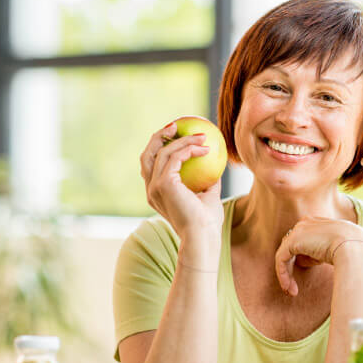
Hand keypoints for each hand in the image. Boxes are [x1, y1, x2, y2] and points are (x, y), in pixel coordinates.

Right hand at [140, 121, 223, 241]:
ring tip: (201, 136)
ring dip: (183, 140)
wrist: (203, 237)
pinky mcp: (163, 184)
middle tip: (177, 126)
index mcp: (156, 193)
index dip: (160, 147)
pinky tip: (206, 148)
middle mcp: (151, 189)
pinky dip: (190, 149)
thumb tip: (215, 163)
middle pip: (147, 155)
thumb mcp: (208, 196)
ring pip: (162, 152)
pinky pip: (175, 157)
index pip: (151, 165)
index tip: (177, 135)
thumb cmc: (207, 222)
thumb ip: (208, 181)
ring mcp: (154, 186)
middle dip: (159, 136)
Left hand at [274, 217, 362, 295]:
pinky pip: (281, 259)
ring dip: (287, 274)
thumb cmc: (352, 250)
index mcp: (317, 222)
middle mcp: (306, 222)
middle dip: (292, 266)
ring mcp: (298, 230)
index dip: (302, 257)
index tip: (307, 272)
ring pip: (285, 254)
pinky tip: (289, 288)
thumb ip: (320, 251)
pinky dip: (283, 275)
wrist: (354, 247)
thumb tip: (308, 261)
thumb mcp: (336, 248)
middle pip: (292, 246)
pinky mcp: (292, 241)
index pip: (303, 239)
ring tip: (292, 291)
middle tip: (294, 286)